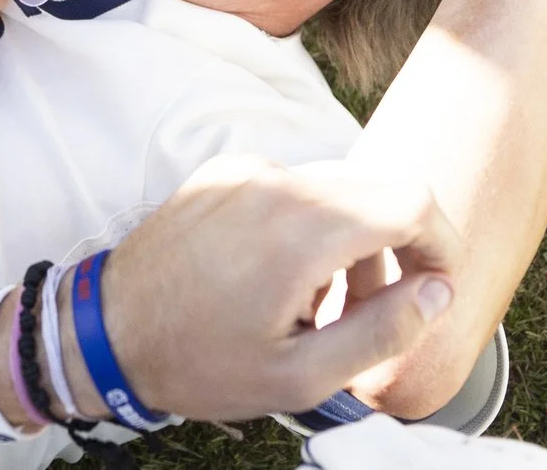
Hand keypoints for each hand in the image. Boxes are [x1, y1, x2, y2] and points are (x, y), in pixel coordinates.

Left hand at [98, 156, 458, 420]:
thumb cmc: (197, 360)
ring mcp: (243, 171)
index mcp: (298, 230)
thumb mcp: (301, 375)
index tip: (437, 287)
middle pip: (377, 191)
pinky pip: (293, 189)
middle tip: (374, 313)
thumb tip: (438, 291)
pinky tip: (280, 283)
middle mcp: (272, 183)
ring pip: (337, 189)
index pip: (410, 201)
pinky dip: (310, 229)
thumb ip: (382, 331)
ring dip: (351, 244)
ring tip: (320, 310)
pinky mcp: (222, 173)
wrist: (104, 332)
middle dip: (396, 251)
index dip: (442, 243)